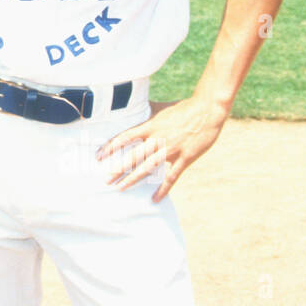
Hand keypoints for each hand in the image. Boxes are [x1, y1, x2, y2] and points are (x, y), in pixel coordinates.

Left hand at [97, 97, 230, 201]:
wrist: (207, 110)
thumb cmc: (183, 108)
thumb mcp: (160, 108)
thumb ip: (146, 111)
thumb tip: (132, 107)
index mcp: (150, 126)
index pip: (125, 137)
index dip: (110, 147)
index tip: (99, 156)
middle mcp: (158, 139)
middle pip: (133, 156)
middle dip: (118, 168)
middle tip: (106, 179)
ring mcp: (171, 150)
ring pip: (148, 168)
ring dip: (133, 179)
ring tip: (121, 188)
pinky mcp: (184, 158)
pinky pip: (172, 177)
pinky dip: (163, 189)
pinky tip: (155, 199)